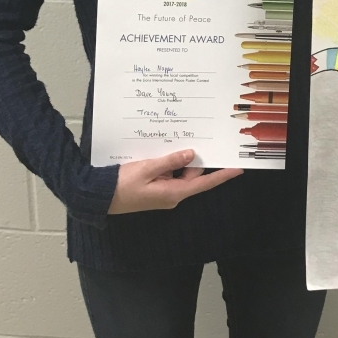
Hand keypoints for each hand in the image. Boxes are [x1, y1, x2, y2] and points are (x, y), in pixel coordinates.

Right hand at [108, 149, 242, 214]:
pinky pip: (168, 174)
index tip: (237, 169)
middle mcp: (172, 194)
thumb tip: (191, 154)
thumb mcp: (147, 169)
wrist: (99, 198)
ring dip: (180, 159)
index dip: (222, 175)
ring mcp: (163, 192)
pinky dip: (169, 162)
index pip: (204, 183)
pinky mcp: (154, 188)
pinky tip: (165, 149)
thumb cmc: (121, 185)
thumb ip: (170, 161)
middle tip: (204, 139)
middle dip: (197, 159)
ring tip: (182, 139)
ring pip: (180, 173)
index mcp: (174, 193)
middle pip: (193, 175)